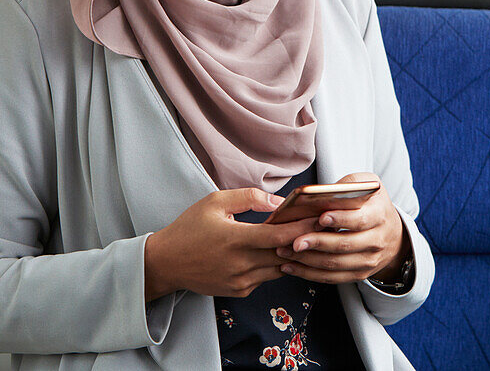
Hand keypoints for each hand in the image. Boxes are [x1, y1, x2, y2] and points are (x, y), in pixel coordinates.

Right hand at [144, 188, 317, 300]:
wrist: (165, 263)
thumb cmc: (189, 228)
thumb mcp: (215, 202)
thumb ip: (249, 198)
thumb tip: (279, 202)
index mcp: (236, 239)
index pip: (280, 235)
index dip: (304, 227)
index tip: (320, 218)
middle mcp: (241, 264)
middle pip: (286, 254)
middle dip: (306, 240)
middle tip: (323, 227)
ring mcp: (241, 281)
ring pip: (279, 268)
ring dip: (293, 254)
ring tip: (307, 238)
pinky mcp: (239, 291)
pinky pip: (266, 277)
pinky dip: (275, 265)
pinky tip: (279, 251)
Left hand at [276, 173, 409, 284]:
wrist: (393, 233)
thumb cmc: (372, 205)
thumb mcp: (368, 185)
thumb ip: (348, 185)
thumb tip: (320, 193)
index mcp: (379, 214)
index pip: (359, 219)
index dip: (340, 219)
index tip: (321, 217)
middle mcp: (377, 240)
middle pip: (345, 244)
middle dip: (317, 243)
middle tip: (294, 241)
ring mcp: (369, 260)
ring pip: (336, 264)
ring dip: (308, 260)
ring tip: (285, 252)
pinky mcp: (360, 274)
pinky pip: (333, 277)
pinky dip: (309, 274)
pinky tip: (291, 266)